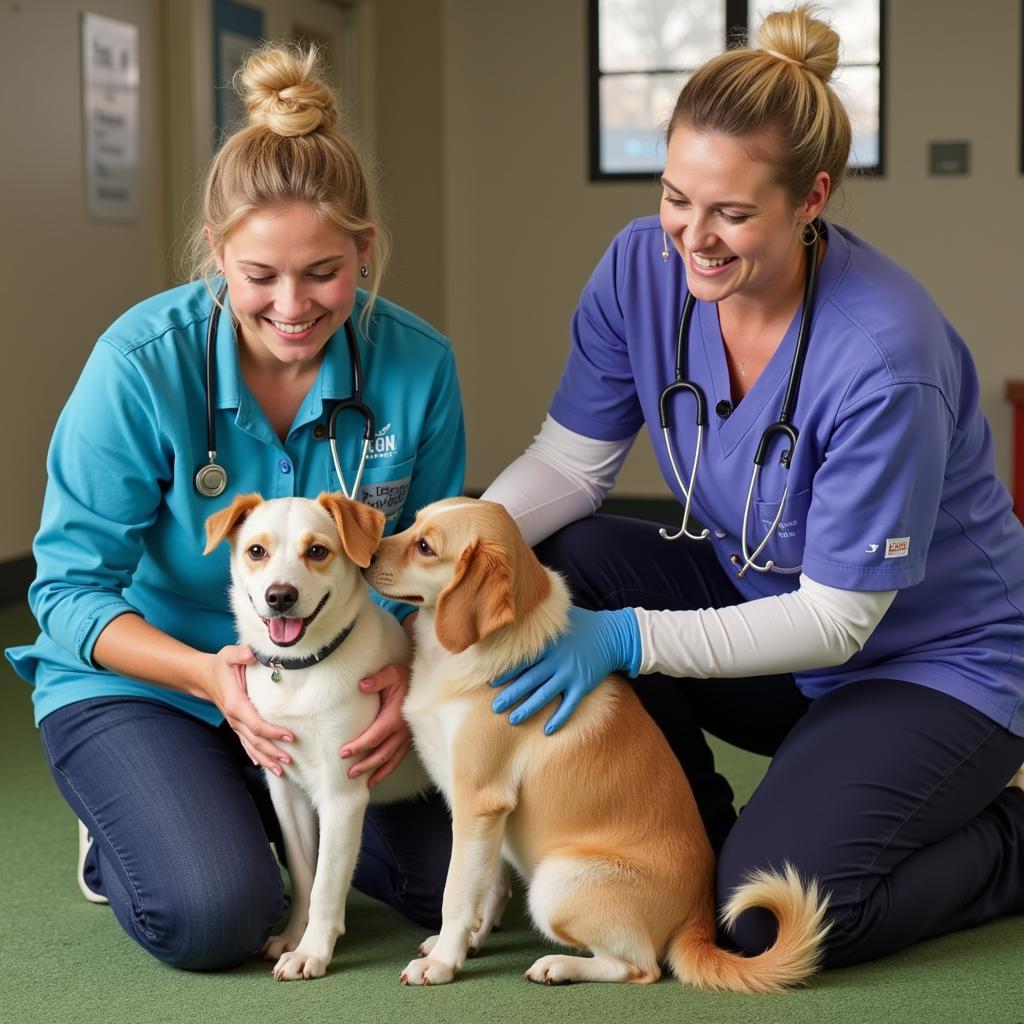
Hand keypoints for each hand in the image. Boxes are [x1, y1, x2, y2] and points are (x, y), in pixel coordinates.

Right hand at [203, 645, 292, 775]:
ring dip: (266, 759)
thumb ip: (240, 654)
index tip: (290, 735)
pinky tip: (264, 765)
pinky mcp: (236, 725)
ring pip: (251, 746)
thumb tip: (251, 654)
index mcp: (236, 704)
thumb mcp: (229, 654)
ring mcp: (235, 724)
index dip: (272, 732)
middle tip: (290, 759)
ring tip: (282, 770)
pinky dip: (255, 756)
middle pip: (255, 740)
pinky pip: (246, 744)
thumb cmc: (221, 665)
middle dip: (273, 751)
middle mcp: (235, 718)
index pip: (256, 724)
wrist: (204, 676)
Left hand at [341, 663, 412, 786]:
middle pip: (382, 753)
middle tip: (349, 773)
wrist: (428, 684)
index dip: (359, 746)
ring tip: (364, 782)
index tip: (343, 753)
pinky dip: (388, 769)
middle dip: (365, 765)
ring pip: (391, 760)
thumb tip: (362, 684)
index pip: (374, 737)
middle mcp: (403, 731)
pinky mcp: (410, 740)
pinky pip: (398, 758)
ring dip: (377, 772)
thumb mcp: (392, 673)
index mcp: (395, 717)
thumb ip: (378, 679)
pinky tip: (377, 777)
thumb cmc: (407, 678)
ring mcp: (408, 737)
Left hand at [490, 606, 640, 734]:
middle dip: (511, 695)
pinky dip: (559, 718)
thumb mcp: (560, 616)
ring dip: (528, 709)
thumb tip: (518, 606)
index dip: (506, 672)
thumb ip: (539, 617)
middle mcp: (557, 660)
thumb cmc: (582, 624)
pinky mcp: (583, 685)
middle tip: (494, 707)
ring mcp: (571, 674)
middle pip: (529, 680)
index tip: (490, 682)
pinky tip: (548, 730)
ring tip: (512, 720)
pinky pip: (570, 705)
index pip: (522, 660)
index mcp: (548, 644)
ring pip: (545, 695)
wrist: (613, 634)